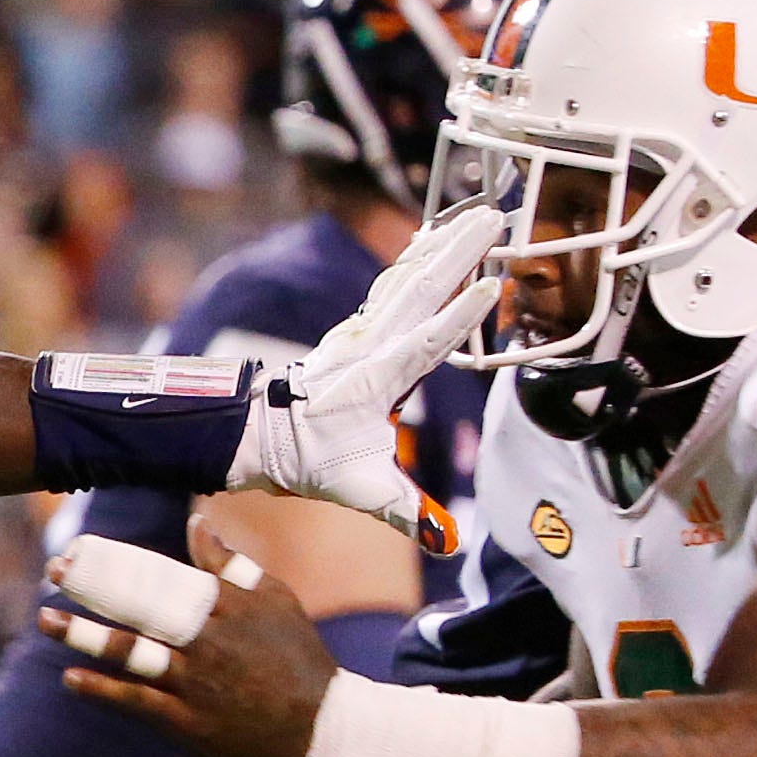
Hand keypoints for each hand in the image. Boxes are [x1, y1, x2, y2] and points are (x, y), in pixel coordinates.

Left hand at [45, 515, 339, 756]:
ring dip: (86, 636)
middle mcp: (208, 639)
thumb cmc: (299, 657)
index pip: (160, 576)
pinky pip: (138, 702)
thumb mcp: (275, 601)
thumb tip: (198, 522)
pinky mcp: (191, 721)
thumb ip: (232, 564)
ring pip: (133, 653)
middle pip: (140, 607)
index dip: (116, 563)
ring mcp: (197, 681)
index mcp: (226, 605)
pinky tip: (71, 678)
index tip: (78, 550)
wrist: (325, 727)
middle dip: (93, 588)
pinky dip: (104, 690)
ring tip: (46, 621)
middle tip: (54, 572)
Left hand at [226, 204, 498, 551]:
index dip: (459, 317)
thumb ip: (405, 513)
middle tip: (498, 216)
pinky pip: (392, 286)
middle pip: (421, 290)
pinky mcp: (359, 331)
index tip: (491, 285)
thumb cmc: (309, 461)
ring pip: (407, 280)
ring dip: (444, 246)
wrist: (259, 436)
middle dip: (460, 252)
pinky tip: (431, 238)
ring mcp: (362, 333)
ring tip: (478, 213)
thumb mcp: (360, 491)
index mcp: (376, 380)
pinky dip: (416, 259)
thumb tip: (447, 542)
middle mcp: (369, 346)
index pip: (426, 343)